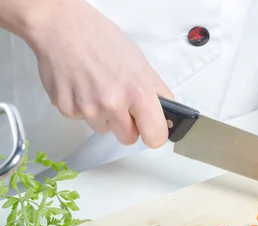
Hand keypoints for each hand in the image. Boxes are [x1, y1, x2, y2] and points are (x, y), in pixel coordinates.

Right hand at [25, 0, 172, 147]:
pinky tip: (82, 86)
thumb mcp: (141, 64)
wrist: (61, 27)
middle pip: (128, 138)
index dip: (153, 133)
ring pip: (104, 129)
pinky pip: (83, 120)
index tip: (150, 127)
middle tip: (121, 102)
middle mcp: (113, 104)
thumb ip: (158, 93)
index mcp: (137, 93)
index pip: (155, 137)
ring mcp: (87, 109)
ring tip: (98, 88)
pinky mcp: (66, 109)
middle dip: (127, 125)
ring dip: (104, 116)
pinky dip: (84, 108)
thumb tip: (169, 116)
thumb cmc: (102, 40)